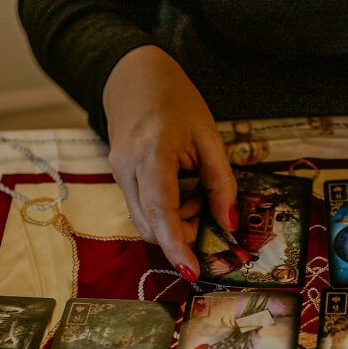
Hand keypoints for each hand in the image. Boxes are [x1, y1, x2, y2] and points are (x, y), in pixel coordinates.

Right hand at [103, 45, 236, 279]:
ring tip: (194, 192)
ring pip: (146, 223)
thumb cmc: (175, 101)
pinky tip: (181, 190)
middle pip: (152, 226)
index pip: (161, 210)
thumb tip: (229, 225)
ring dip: (175, 223)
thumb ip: (221, 183)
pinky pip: (143, 211)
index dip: (176, 245)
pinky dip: (166, 213)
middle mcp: (127, 168)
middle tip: (206, 208)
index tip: (192, 271)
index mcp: (152, 151)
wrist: (133, 77)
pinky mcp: (119, 180)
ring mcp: (118, 175)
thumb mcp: (209, 137)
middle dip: (183, 234)